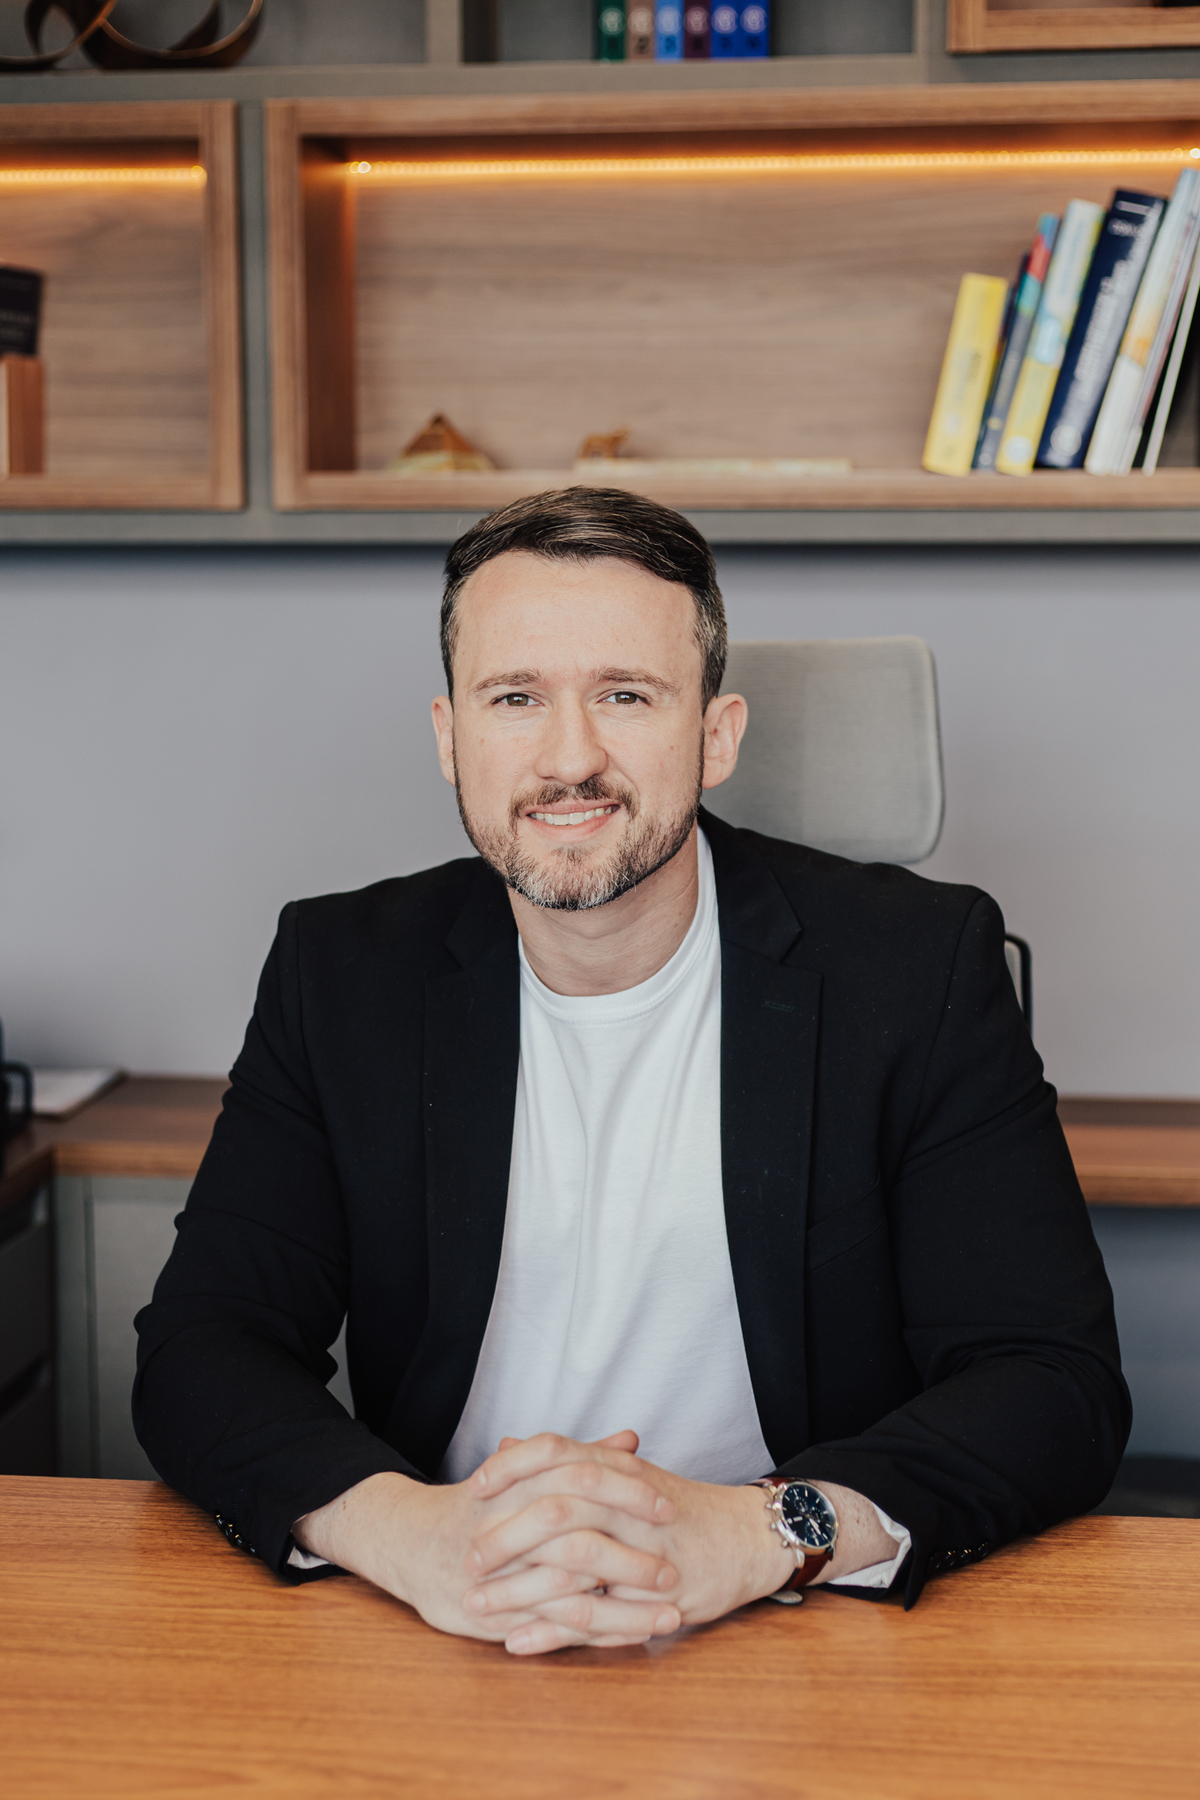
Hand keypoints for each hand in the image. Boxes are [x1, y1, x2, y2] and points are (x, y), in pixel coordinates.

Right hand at [292, 1431, 682, 1652]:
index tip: (667, 1504)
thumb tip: (630, 1439)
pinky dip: (593, 1633)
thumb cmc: (480, 1504)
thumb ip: (580, 1457)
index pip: (578, 1477)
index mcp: (518, 1483)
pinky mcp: (492, 1614)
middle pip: (574, 1536)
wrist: (409, 1540)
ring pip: (566, 1592)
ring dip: (623, 1607)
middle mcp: (506, 1526)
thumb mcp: (525, 1474)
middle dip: (629, 1555)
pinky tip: (630, 1639)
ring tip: (670, 1613)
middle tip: (674, 1565)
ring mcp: (498, 1574)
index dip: (625, 1491)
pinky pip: (549, 1628)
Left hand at [465, 1436, 901, 1645]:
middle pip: (557, 1509)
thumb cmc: (679, 1508)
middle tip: (468, 1554)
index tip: (473, 1487)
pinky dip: (553, 1632)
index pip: (555, 1452)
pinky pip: (596, 1617)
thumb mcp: (624, 1475)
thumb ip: (567, 1461)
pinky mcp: (652, 1600)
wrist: (747, 1538)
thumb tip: (509, 1446)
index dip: (511, 1469)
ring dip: (519, 1588)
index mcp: (619, 1469)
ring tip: (477, 1604)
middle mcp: (629, 1504)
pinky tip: (519, 1642)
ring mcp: (642, 1552)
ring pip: (572, 1566)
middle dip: (505, 1534)